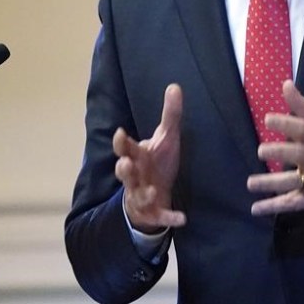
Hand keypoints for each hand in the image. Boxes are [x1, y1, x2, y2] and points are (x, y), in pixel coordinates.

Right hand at [113, 83, 186, 232]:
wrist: (156, 195)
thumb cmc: (157, 163)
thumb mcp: (166, 138)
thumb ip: (170, 114)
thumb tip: (175, 85)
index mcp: (137, 156)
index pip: (125, 148)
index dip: (121, 142)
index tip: (120, 133)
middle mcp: (136, 176)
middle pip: (124, 173)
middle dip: (124, 169)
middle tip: (125, 164)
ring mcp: (142, 195)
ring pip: (137, 195)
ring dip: (143, 194)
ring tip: (151, 191)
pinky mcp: (154, 213)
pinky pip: (161, 216)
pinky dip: (170, 218)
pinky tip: (182, 218)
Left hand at [247, 80, 303, 215]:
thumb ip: (302, 106)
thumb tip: (285, 84)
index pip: (301, 128)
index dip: (285, 123)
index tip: (268, 119)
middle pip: (295, 155)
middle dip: (277, 153)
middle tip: (261, 152)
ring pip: (290, 182)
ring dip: (269, 183)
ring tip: (251, 183)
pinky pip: (292, 203)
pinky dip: (273, 206)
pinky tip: (256, 208)